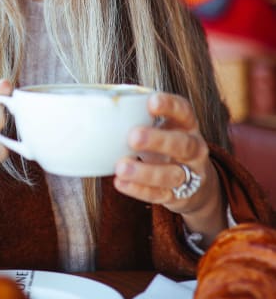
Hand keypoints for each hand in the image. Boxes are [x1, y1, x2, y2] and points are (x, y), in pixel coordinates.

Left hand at [114, 92, 224, 245]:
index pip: (184, 111)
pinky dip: (139, 189)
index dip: (170, 106)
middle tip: (133, 137)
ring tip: (121, 167)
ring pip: (171, 174)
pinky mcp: (179, 196)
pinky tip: (121, 182)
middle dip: (158, 140)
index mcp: (188, 126)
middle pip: (183, 144)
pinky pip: (159, 194)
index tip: (151, 102)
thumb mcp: (164, 128)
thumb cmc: (168, 146)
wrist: (197, 184)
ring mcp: (190, 175)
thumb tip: (101, 108)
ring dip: (145, 172)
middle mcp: (194, 149)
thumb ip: (141, 118)